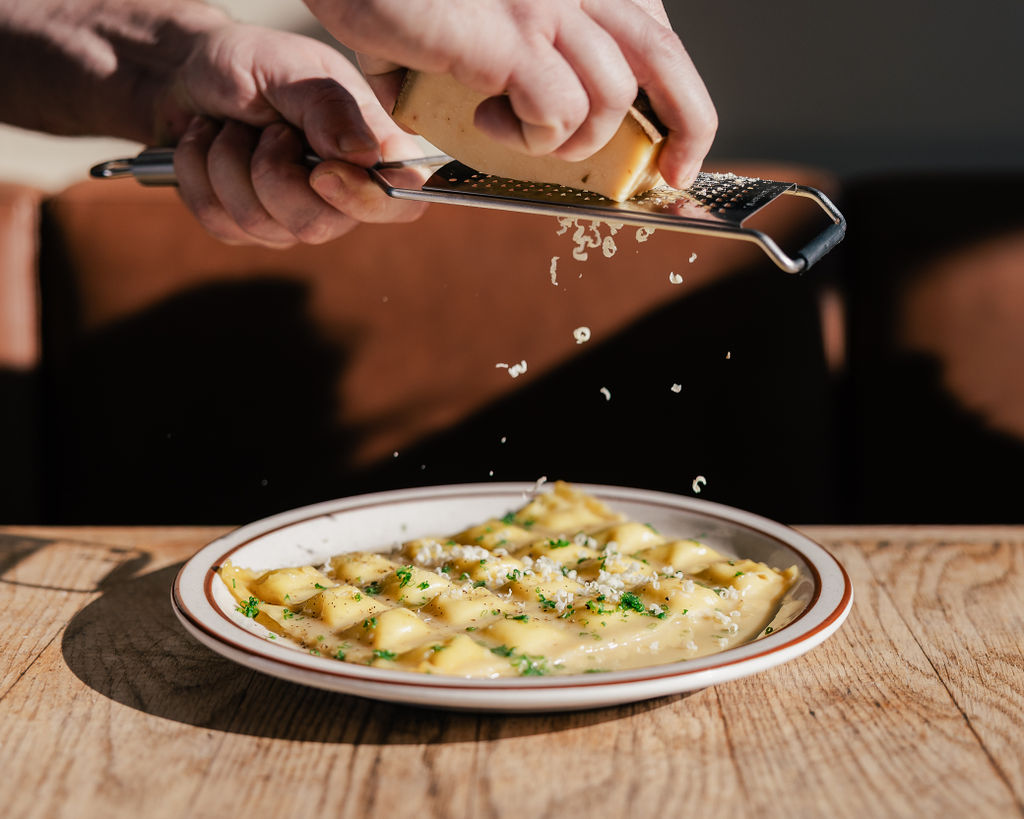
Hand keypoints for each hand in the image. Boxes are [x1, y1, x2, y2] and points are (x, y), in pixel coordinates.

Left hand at [158, 24, 426, 246]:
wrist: (186, 73)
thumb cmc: (250, 63)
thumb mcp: (290, 69)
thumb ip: (329, 108)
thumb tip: (366, 156)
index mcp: (368, 149)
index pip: (400, 202)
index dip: (366, 201)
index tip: (322, 172)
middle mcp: (339, 192)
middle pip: (317, 225)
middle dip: (270, 172)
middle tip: (265, 127)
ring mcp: (292, 216)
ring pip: (261, 226)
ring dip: (226, 162)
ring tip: (229, 127)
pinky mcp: (248, 228)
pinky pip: (221, 224)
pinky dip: (198, 173)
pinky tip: (205, 144)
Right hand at [305, 0, 716, 187]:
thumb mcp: (481, 11)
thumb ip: (506, 49)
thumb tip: (497, 103)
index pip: (654, 33)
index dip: (675, 92)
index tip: (672, 139)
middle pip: (664, 58)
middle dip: (688, 127)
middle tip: (671, 172)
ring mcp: (550, 4)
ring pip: (610, 98)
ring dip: (572, 139)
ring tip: (517, 133)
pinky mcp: (511, 36)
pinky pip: (556, 112)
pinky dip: (530, 138)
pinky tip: (484, 119)